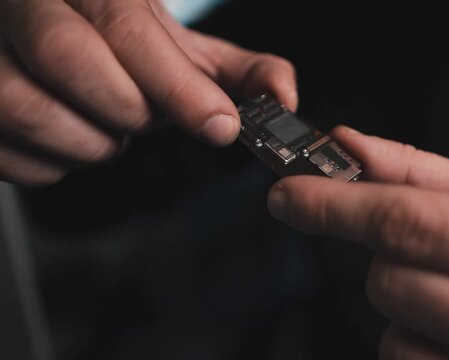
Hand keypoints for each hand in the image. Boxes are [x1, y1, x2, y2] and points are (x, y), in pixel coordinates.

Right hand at [0, 0, 295, 185]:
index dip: (176, 85)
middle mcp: (29, 5)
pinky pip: (3, 148)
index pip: (126, 25)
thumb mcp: (188, 49)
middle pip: (65, 57)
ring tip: (109, 132)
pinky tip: (74, 144)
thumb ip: (240, 73)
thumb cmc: (126, 43)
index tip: (218, 125)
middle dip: (126, 110)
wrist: (67, 25)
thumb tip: (282, 99)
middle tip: (145, 122)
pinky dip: (50, 165)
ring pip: (20, 104)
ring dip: (86, 141)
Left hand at [267, 126, 448, 358]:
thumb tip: (349, 147)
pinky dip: (419, 349)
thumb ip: (430, 176)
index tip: (288, 195)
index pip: (411, 222)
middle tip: (435, 256)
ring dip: (409, 312)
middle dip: (389, 261)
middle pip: (391, 281)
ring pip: (394, 335)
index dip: (335, 205)